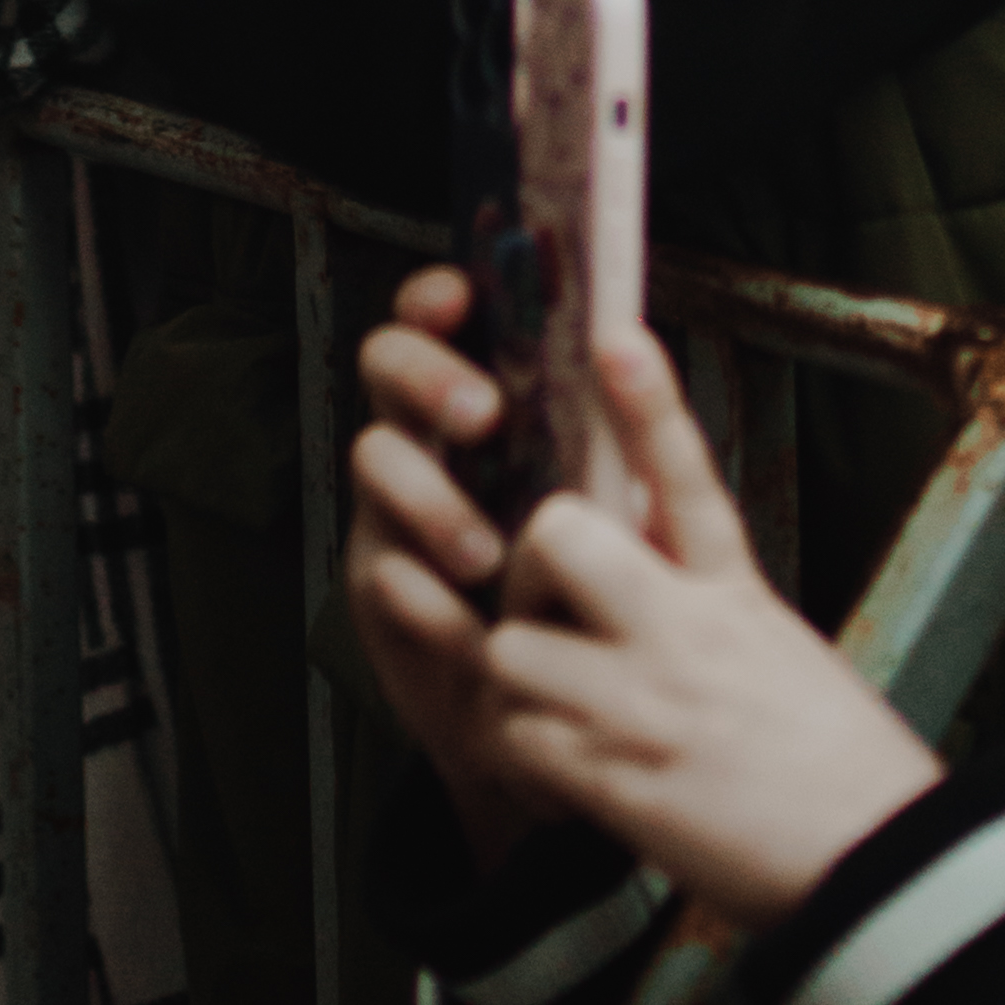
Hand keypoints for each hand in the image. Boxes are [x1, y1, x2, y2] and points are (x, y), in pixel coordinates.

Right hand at [347, 268, 570, 870]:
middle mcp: (430, 440)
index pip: (440, 317)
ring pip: (374, 459)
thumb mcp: (628, 504)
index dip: (436, 295)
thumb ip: (621, 436)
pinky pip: (378, 570)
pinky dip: (422, 595)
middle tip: (482, 414)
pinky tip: (468, 625)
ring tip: (485, 553)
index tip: (461, 294)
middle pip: (386, 363)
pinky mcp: (383, 587)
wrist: (577, 710)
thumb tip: (630, 350)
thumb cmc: (606, 587)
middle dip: (426, 375)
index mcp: (486, 401)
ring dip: (426, 495)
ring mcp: (396, 509)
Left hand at [482, 331, 938, 936]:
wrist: (880, 870)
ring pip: (510, 646)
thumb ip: (708, 600)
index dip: (645, 401)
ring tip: (549, 706)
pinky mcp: (617, 781)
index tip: (614, 336)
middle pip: (558, 535)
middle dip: (527, 563)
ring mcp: (645, 705)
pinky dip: (520, 757)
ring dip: (511, 677)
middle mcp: (686, 633)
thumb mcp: (783, 650)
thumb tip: (646, 559)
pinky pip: (514, 740)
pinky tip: (560, 774)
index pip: (685, 474)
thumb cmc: (840, 768)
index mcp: (737, 594)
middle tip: (544, 608)